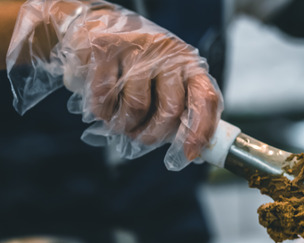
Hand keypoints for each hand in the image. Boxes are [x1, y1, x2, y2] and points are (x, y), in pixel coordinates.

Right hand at [7, 0, 222, 169]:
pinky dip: (103, 113)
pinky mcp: (106, 49)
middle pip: (170, 110)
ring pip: (136, 108)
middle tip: (141, 137)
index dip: (200, 131)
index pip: (205, 98)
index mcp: (188, 64)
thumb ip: (182, 111)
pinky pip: (105, 98)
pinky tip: (105, 107)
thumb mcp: (167, 81)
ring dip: (125, 126)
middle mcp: (167, 54)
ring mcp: (137, 49)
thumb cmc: (138, 64)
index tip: (188, 154)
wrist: (98, 27)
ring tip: (121, 121)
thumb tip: (192, 152)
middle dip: (153, 135)